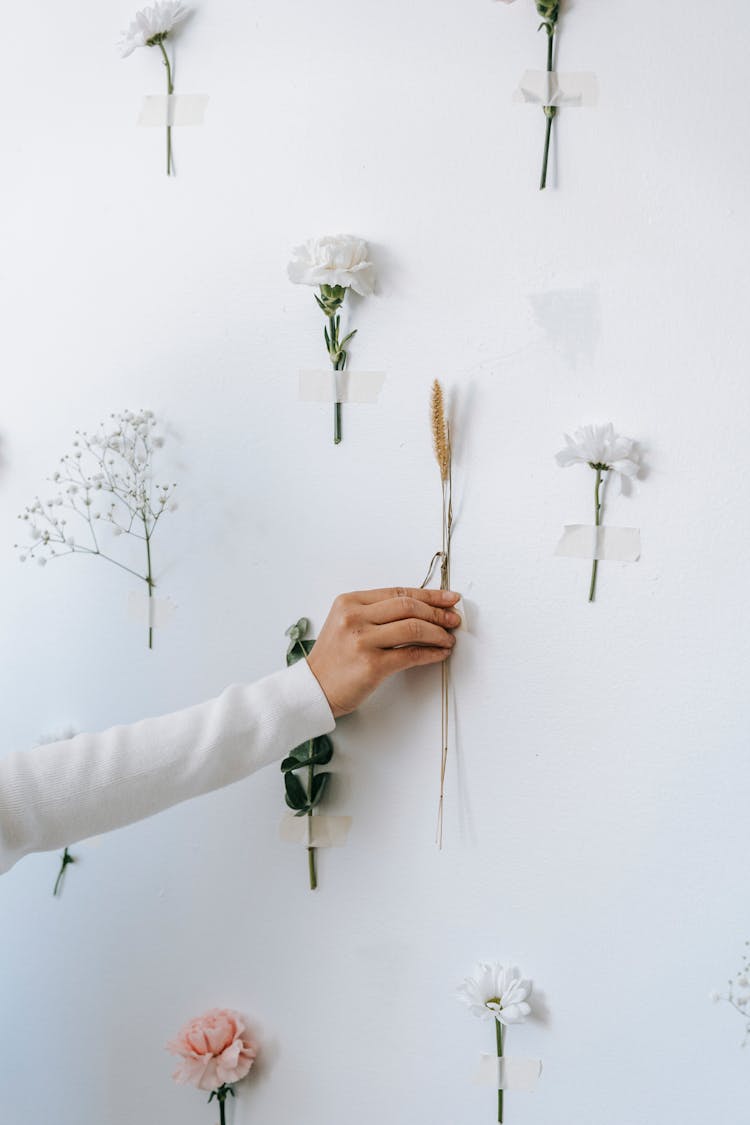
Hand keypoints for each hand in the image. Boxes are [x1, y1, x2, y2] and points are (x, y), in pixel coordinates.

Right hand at [306, 587, 460, 717]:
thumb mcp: (347, 624)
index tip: (448, 598)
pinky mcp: (371, 665)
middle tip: (453, 619)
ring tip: (448, 638)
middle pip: (408, 606)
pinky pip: (411, 655)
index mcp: (349, 602)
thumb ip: (377, 613)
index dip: (429, 594)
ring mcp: (362, 641)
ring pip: (413, 628)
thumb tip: (421, 609)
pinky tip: (440, 653)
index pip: (398, 592)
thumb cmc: (333, 659)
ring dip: (438, 633)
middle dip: (438, 612)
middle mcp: (354, 618)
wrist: (314, 689)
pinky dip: (431, 653)